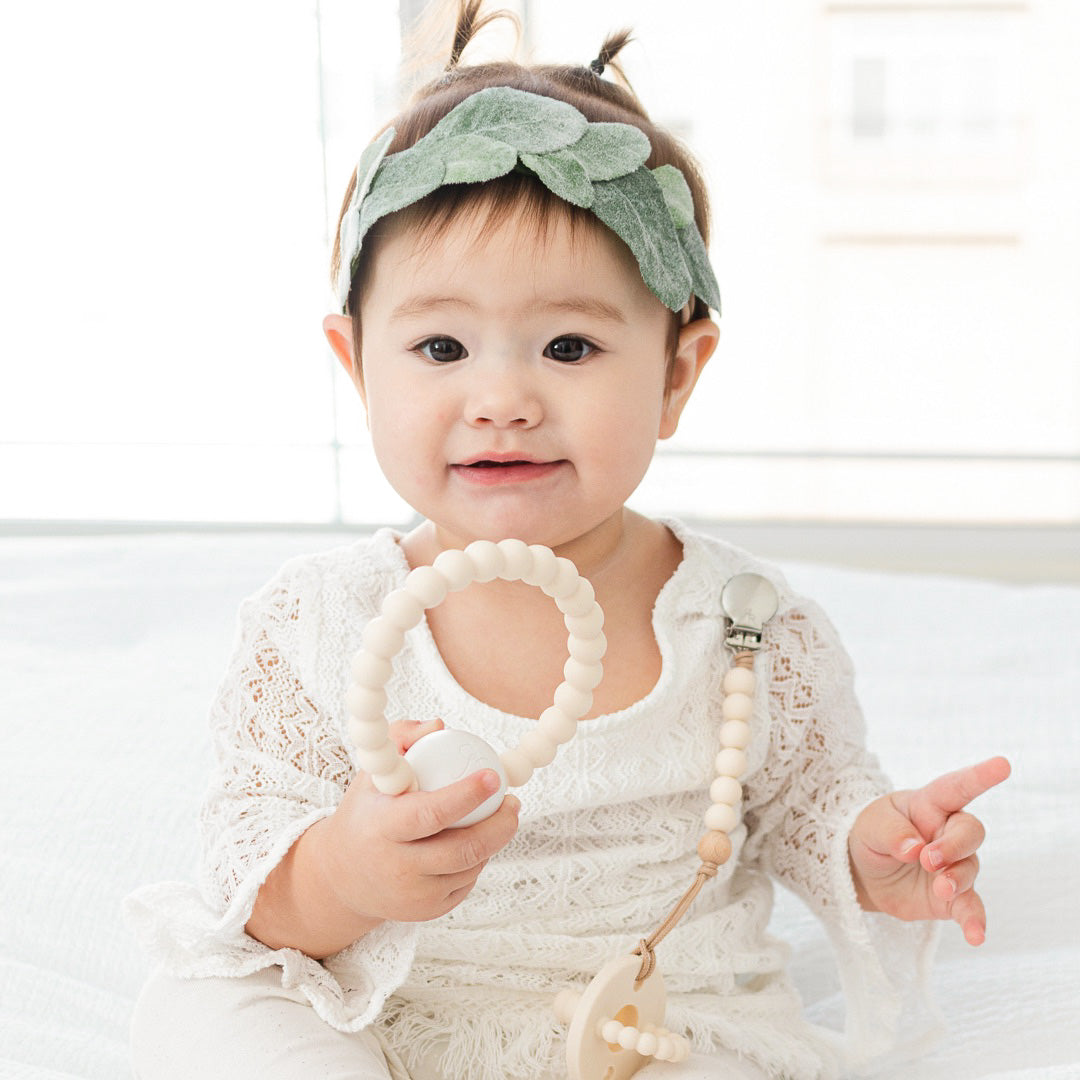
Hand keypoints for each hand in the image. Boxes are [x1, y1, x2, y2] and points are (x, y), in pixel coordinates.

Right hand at [322, 718, 520, 923]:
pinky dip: (478, 861)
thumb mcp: (374, 772)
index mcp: (383, 827)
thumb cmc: (367, 811)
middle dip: (498, 826)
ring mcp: (414, 895)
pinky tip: (475, 843)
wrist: (343, 875)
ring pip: (470, 867)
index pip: (430, 814)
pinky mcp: (427, 912)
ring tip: (498, 818)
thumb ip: (402, 737)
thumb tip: (439, 725)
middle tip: (513, 802)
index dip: (466, 795)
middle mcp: (397, 866)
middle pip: (462, 850)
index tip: (493, 777)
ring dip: (492, 841)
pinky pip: (466, 883)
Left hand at [848, 756, 1010, 944]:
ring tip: (940, 887)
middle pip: (970, 831)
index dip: (980, 775)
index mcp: (928, 805)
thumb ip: (891, 832)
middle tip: (929, 859)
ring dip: (957, 879)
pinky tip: (975, 936)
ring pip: (970, 868)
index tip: (1002, 765)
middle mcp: (946, 833)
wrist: (860, 871)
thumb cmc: (868, 834)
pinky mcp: (950, 896)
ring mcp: (952, 865)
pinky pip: (970, 907)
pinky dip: (974, 921)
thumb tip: (915, 847)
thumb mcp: (870, 825)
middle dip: (955, 845)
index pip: (957, 787)